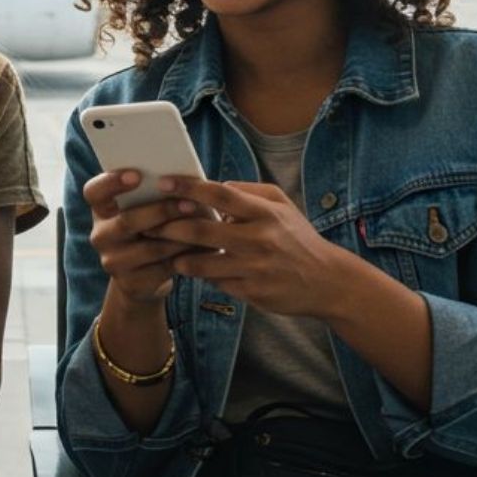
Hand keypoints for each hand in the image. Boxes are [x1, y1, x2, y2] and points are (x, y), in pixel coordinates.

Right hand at [82, 169, 215, 312]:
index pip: (94, 192)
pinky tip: (203, 248)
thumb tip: (185, 180)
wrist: (145, 275)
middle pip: (127, 221)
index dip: (112, 182)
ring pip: (150, 248)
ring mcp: (113, 262)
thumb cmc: (152, 227)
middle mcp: (101, 235)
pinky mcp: (131, 283)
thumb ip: (155, 192)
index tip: (137, 175)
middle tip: (190, 203)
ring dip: (180, 236)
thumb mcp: (145, 208)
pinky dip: (185, 256)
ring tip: (205, 225)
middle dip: (162, 211)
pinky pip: (162, 268)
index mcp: (101, 209)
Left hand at [146, 178, 360, 319]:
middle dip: (170, 226)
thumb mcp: (283, 206)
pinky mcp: (251, 293)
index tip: (165, 183)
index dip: (189, 187)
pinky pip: (216, 283)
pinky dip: (201, 275)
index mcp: (265, 213)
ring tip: (166, 250)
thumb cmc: (298, 239)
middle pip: (202, 230)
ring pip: (201, 262)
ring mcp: (254, 268)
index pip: (221, 194)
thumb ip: (250, 191)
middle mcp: (259, 239)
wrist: (327, 282)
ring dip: (179, 256)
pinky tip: (190, 268)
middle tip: (150, 223)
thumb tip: (217, 185)